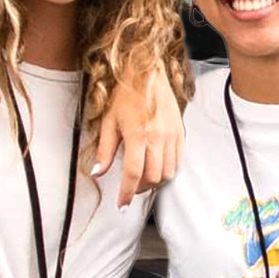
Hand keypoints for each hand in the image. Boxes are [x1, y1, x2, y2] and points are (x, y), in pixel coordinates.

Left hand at [95, 66, 183, 205]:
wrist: (147, 73)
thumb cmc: (126, 94)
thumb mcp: (108, 122)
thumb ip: (104, 151)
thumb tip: (98, 173)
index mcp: (138, 134)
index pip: (134, 173)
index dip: (127, 192)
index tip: (122, 203)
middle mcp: (158, 137)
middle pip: (153, 177)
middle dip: (141, 188)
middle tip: (130, 188)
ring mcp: (172, 135)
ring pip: (168, 172)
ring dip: (155, 181)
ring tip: (143, 178)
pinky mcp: (180, 132)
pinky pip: (178, 161)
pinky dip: (168, 170)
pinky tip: (157, 166)